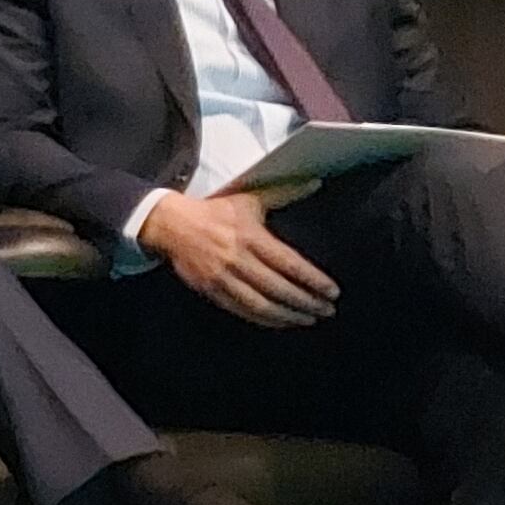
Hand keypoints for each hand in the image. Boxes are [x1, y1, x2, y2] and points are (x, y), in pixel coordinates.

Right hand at [137, 188, 338, 327]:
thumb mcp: (248, 198)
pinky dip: (265, 319)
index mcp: (250, 236)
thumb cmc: (215, 211)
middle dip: (306, 301)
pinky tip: (281, 321)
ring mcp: (223, 278)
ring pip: (261, 304)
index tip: (332, 291)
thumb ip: (282, 192)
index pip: (289, 264)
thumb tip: (315, 182)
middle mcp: (238, 259)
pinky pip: (242, 310)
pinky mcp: (211, 290)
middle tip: (327, 310)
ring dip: (288, 315)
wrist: (171, 225)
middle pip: (279, 288)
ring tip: (309, 319)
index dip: (312, 280)